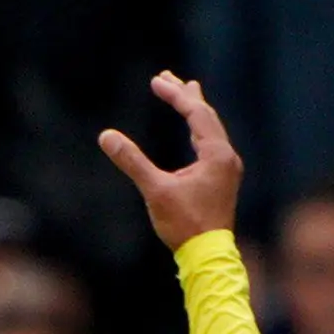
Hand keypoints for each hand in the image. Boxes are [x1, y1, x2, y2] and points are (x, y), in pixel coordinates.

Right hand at [98, 71, 240, 250]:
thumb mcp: (155, 190)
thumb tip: (106, 136)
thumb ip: (132, 161)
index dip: (175, 95)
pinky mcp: (222, 179)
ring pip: (210, 130)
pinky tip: (194, 133)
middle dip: (186, 96)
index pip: (195, 114)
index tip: (156, 81)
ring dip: (195, 111)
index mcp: (215, 153)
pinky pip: (211, 144)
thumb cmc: (184, 224)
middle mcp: (226, 156)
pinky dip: (199, 130)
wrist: (208, 254)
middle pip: (206, 116)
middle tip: (167, 78)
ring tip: (186, 94)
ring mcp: (226, 168)